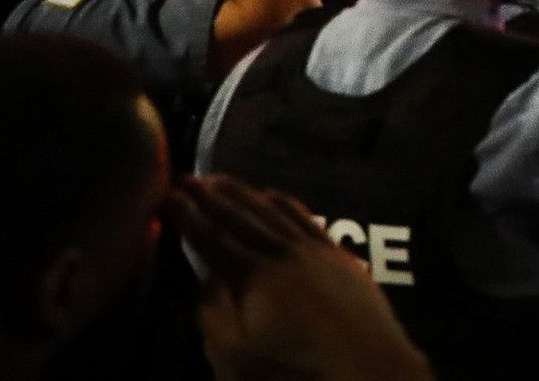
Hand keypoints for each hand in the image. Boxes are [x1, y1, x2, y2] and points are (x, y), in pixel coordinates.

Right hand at [172, 176, 430, 380]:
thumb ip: (215, 315)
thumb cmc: (297, 371)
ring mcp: (317, 252)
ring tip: (221, 179)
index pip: (213, 239)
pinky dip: (287, 204)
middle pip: (242, 218)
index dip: (188, 216)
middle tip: (187, 177)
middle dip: (210, 197)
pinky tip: (276, 196)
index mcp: (256, 277)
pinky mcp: (341, 259)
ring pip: (274, 212)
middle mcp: (285, 254)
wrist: (371, 370)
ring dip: (245, 194)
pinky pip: (308, 220)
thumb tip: (207, 277)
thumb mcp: (237, 358)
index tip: (167, 195)